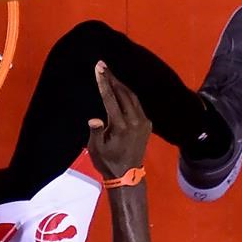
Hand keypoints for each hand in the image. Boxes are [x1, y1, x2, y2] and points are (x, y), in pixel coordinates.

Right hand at [86, 61, 151, 179]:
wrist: (127, 175)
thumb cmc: (107, 161)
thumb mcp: (96, 149)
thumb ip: (96, 132)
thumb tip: (94, 119)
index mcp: (120, 126)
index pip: (111, 98)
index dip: (104, 82)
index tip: (99, 68)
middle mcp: (134, 121)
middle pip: (123, 93)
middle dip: (113, 79)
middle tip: (103, 66)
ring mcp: (143, 122)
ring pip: (132, 97)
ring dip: (121, 85)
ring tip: (111, 75)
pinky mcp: (147, 124)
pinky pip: (137, 104)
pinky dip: (128, 95)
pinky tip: (122, 90)